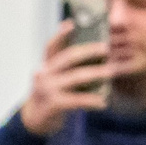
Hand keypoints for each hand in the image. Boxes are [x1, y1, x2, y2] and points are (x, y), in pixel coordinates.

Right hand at [23, 21, 110, 135]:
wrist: (34, 121)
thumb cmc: (51, 95)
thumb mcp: (54, 78)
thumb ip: (66, 66)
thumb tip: (94, 52)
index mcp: (46, 66)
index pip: (51, 46)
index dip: (60, 34)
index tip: (71, 24)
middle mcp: (44, 74)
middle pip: (68, 57)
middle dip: (89, 51)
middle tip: (106, 49)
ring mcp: (47, 89)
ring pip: (76, 77)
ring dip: (97, 73)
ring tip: (111, 72)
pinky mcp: (53, 104)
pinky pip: (77, 100)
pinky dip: (92, 101)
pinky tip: (103, 103)